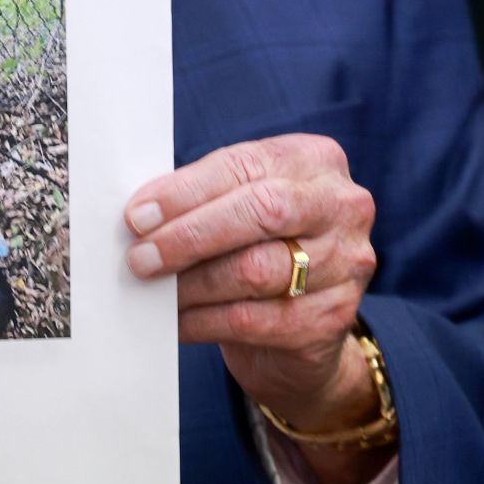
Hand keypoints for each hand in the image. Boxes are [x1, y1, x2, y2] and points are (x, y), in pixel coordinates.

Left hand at [124, 134, 386, 483]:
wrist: (300, 322)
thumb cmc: (255, 245)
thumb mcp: (235, 205)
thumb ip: (200, 199)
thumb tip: (139, 215)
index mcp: (313, 160)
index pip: (243, 166)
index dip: (185, 192)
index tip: (137, 216)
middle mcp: (342, 205)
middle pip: (261, 212)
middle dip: (189, 236)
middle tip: (139, 258)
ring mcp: (346, 263)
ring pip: (255, 270)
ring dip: (191, 284)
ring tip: (152, 290)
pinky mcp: (331, 318)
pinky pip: (253, 319)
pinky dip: (202, 321)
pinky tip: (175, 322)